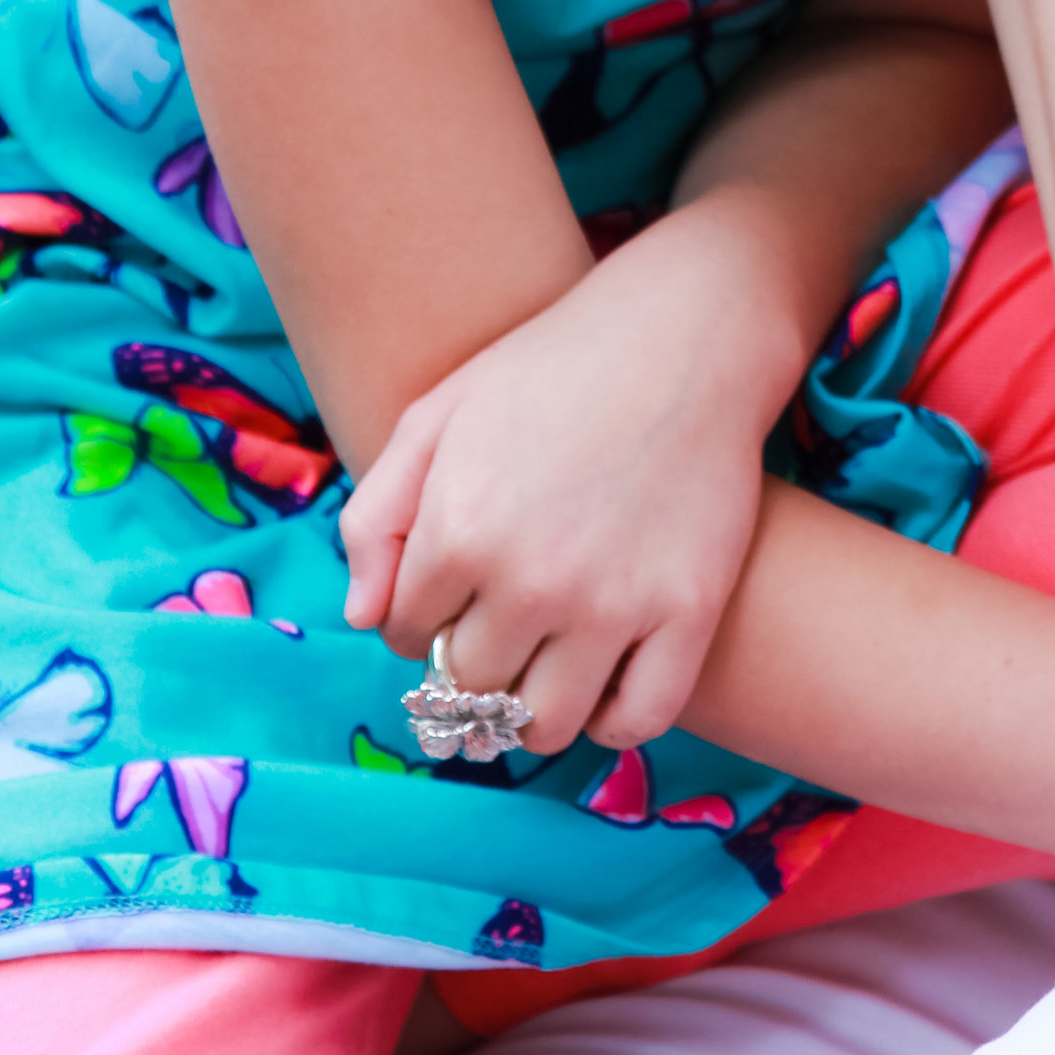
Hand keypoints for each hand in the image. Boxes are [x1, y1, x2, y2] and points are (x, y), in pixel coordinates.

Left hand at [339, 197, 797, 756]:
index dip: (418, 617)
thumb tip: (365, 618)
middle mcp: (531, 581)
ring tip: (538, 669)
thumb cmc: (552, 367)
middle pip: (469, 685)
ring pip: (544, 722)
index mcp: (459, 530)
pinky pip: (640, 718)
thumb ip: (378, 517)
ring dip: (528, 710)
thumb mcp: (438, 414)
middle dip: (468, 664)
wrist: (686, 332)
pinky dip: (613, 720)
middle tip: (492, 629)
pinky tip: (604, 683)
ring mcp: (614, 603)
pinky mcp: (688, 610)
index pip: (405, 634)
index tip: (448, 596)